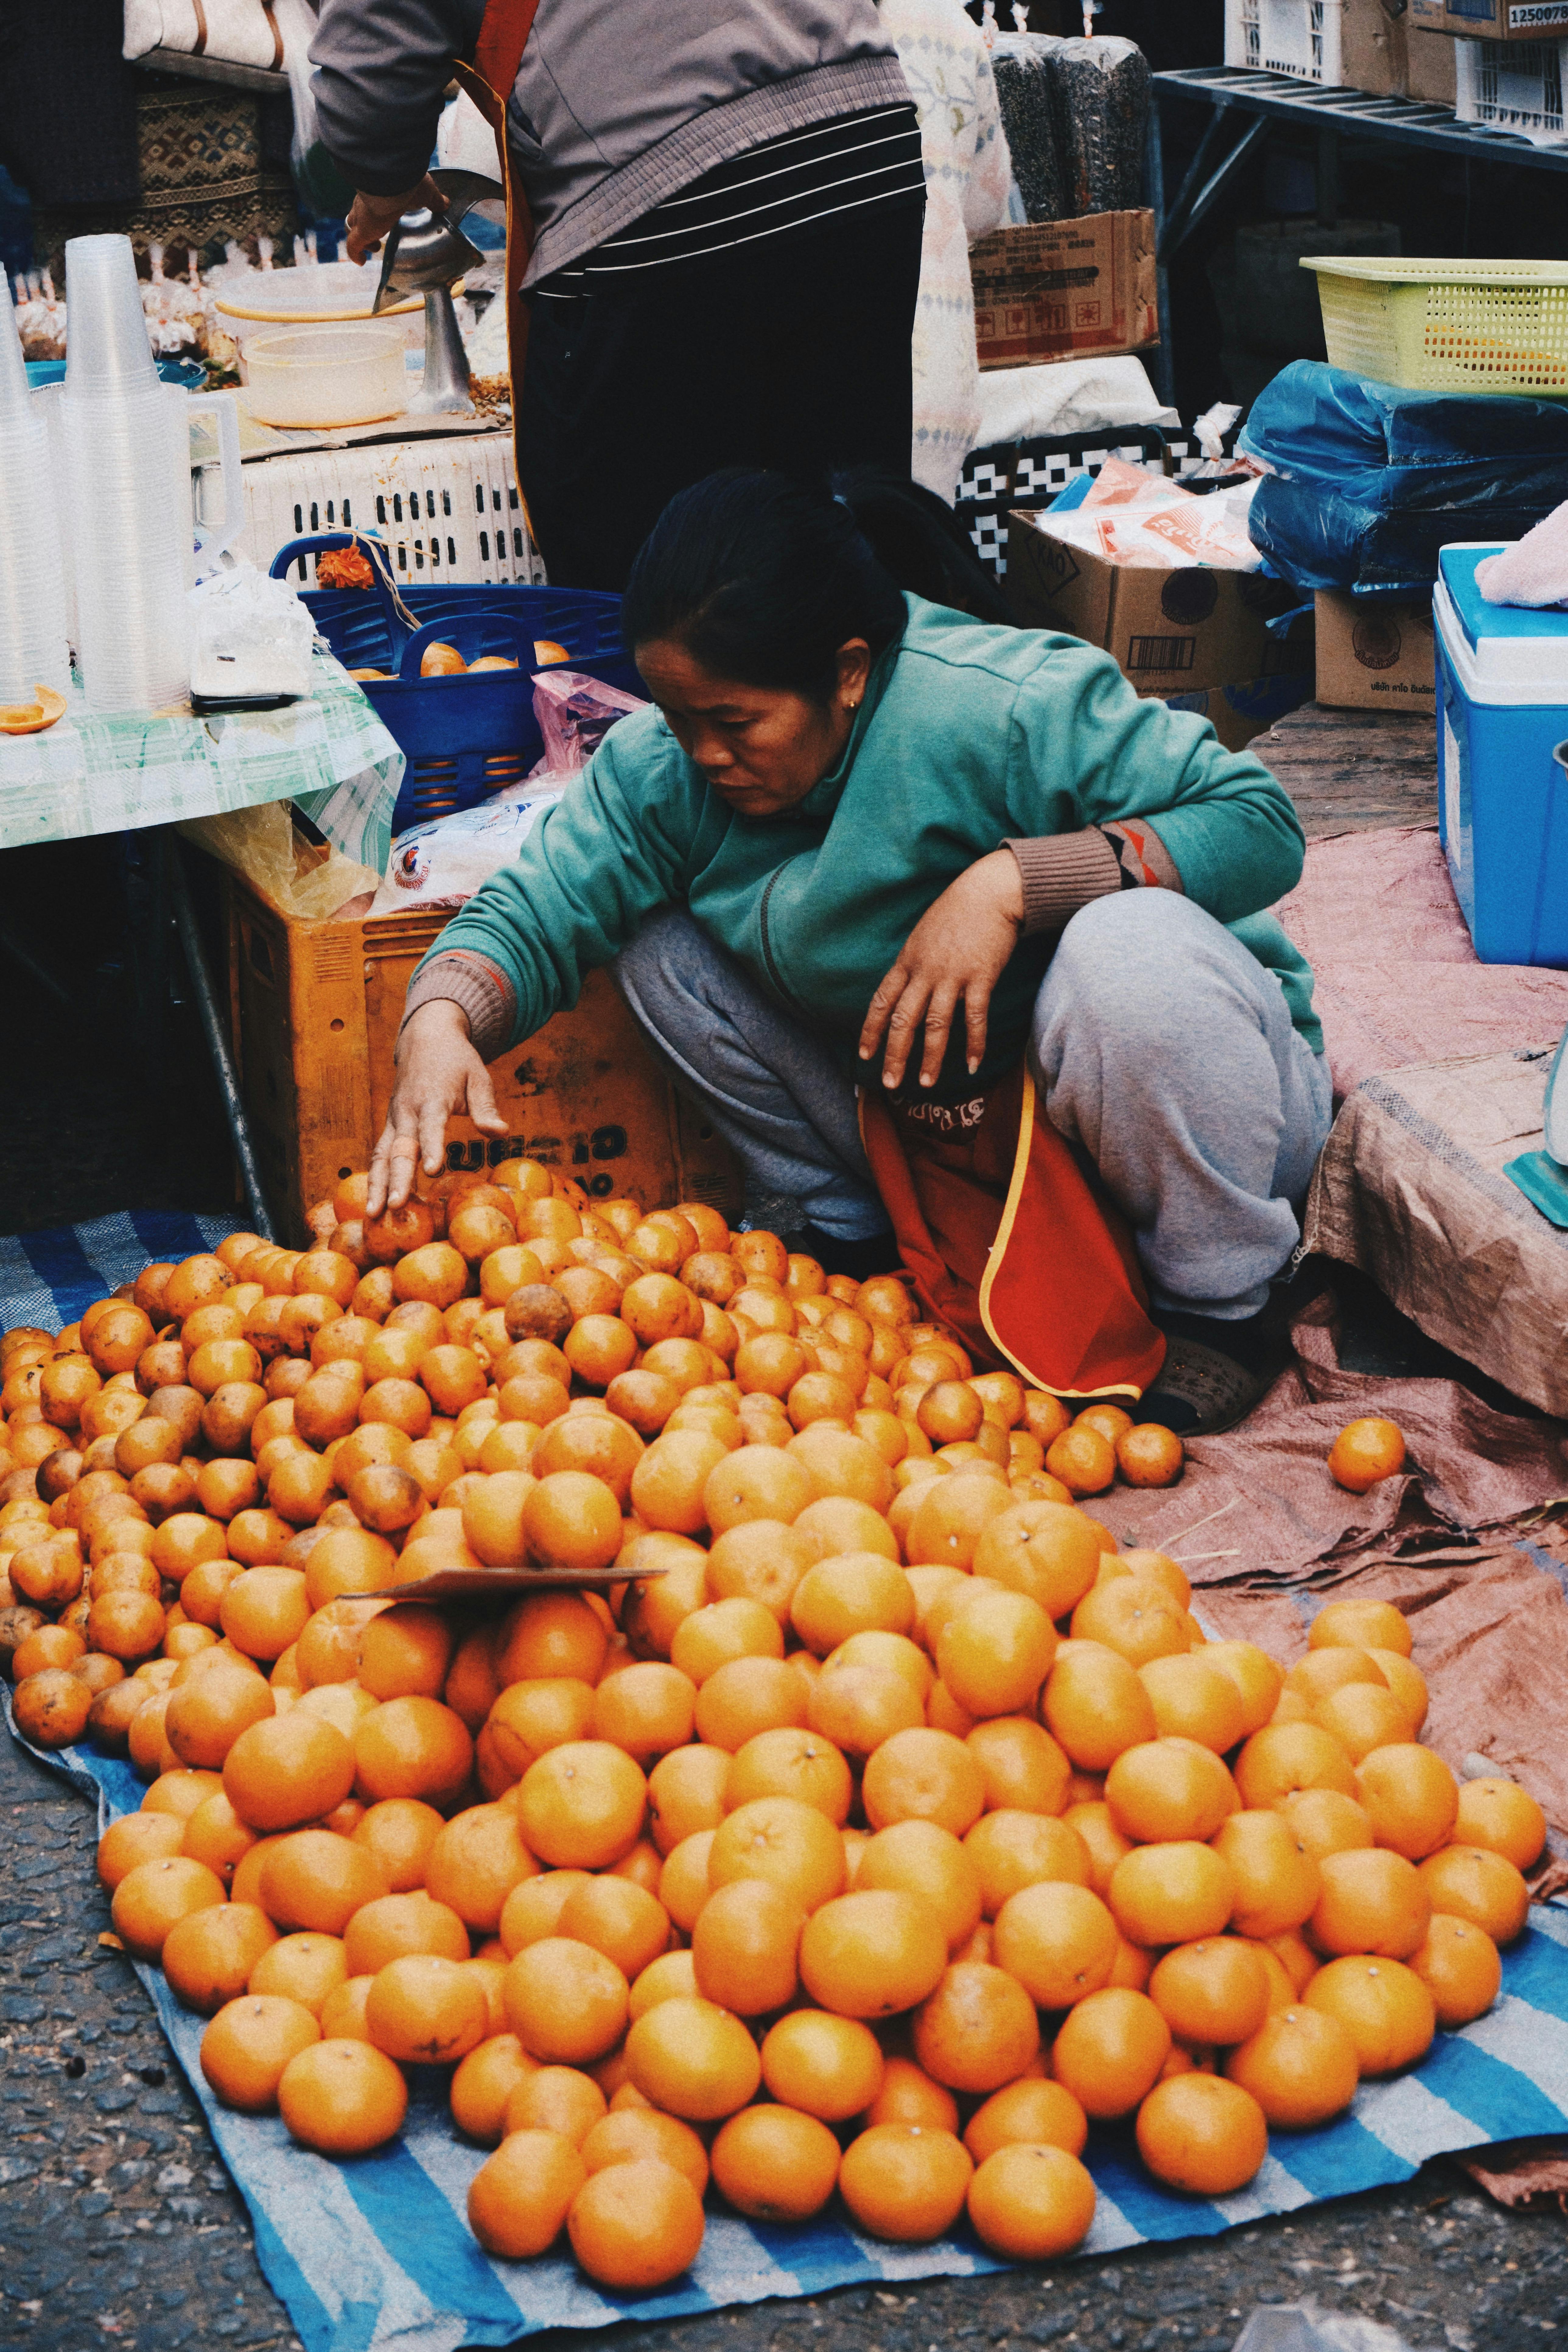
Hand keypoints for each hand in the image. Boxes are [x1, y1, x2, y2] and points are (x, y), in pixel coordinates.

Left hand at [344, 174, 446, 264]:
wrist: (394, 180)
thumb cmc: (409, 182)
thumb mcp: (427, 192)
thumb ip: (435, 200)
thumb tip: (445, 203)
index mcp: (380, 193)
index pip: (373, 202)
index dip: (376, 210)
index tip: (383, 218)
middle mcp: (367, 204)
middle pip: (359, 214)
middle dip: (365, 225)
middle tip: (375, 236)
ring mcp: (363, 217)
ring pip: (353, 228)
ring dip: (362, 240)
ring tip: (374, 248)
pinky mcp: (362, 231)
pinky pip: (353, 246)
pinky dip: (355, 254)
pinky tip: (361, 262)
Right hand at [367, 1000, 506, 1214]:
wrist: (425, 1038)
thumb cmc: (457, 1060)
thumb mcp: (478, 1077)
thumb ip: (486, 1108)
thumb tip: (501, 1133)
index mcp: (432, 1097)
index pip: (431, 1126)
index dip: (431, 1148)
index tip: (432, 1171)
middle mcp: (408, 1111)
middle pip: (400, 1148)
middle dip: (396, 1179)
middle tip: (395, 1207)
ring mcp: (395, 1119)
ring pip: (381, 1155)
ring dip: (376, 1185)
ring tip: (373, 1214)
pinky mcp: (390, 1126)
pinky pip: (379, 1154)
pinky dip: (374, 1178)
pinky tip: (373, 1204)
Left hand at [859, 848, 1023, 1091]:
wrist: (990, 891)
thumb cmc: (958, 912)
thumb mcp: (924, 935)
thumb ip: (915, 964)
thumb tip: (908, 989)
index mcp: (907, 961)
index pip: (882, 1001)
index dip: (871, 1031)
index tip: (864, 1055)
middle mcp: (925, 971)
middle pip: (904, 1020)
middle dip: (894, 1055)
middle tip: (890, 1083)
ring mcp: (952, 975)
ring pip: (936, 1025)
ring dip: (931, 1058)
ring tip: (927, 1083)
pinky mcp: (980, 977)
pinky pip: (975, 1018)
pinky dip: (975, 1043)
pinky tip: (973, 1064)